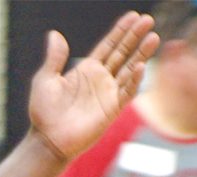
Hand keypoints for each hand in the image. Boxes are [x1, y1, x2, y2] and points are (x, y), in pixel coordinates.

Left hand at [28, 13, 157, 161]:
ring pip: (130, 69)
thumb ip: (54, 58)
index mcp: (86, 70)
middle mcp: (100, 80)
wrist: (47, 141)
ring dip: (142, 54)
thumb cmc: (43, 113)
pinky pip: (127, 92)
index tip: (133, 16)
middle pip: (123, 53)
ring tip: (153, 37)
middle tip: (148, 19)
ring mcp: (108, 94)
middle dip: (135, 37)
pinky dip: (134, 80)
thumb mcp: (45, 80)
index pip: (108, 46)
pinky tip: (140, 66)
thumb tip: (55, 34)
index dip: (120, 31)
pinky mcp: (112, 110)